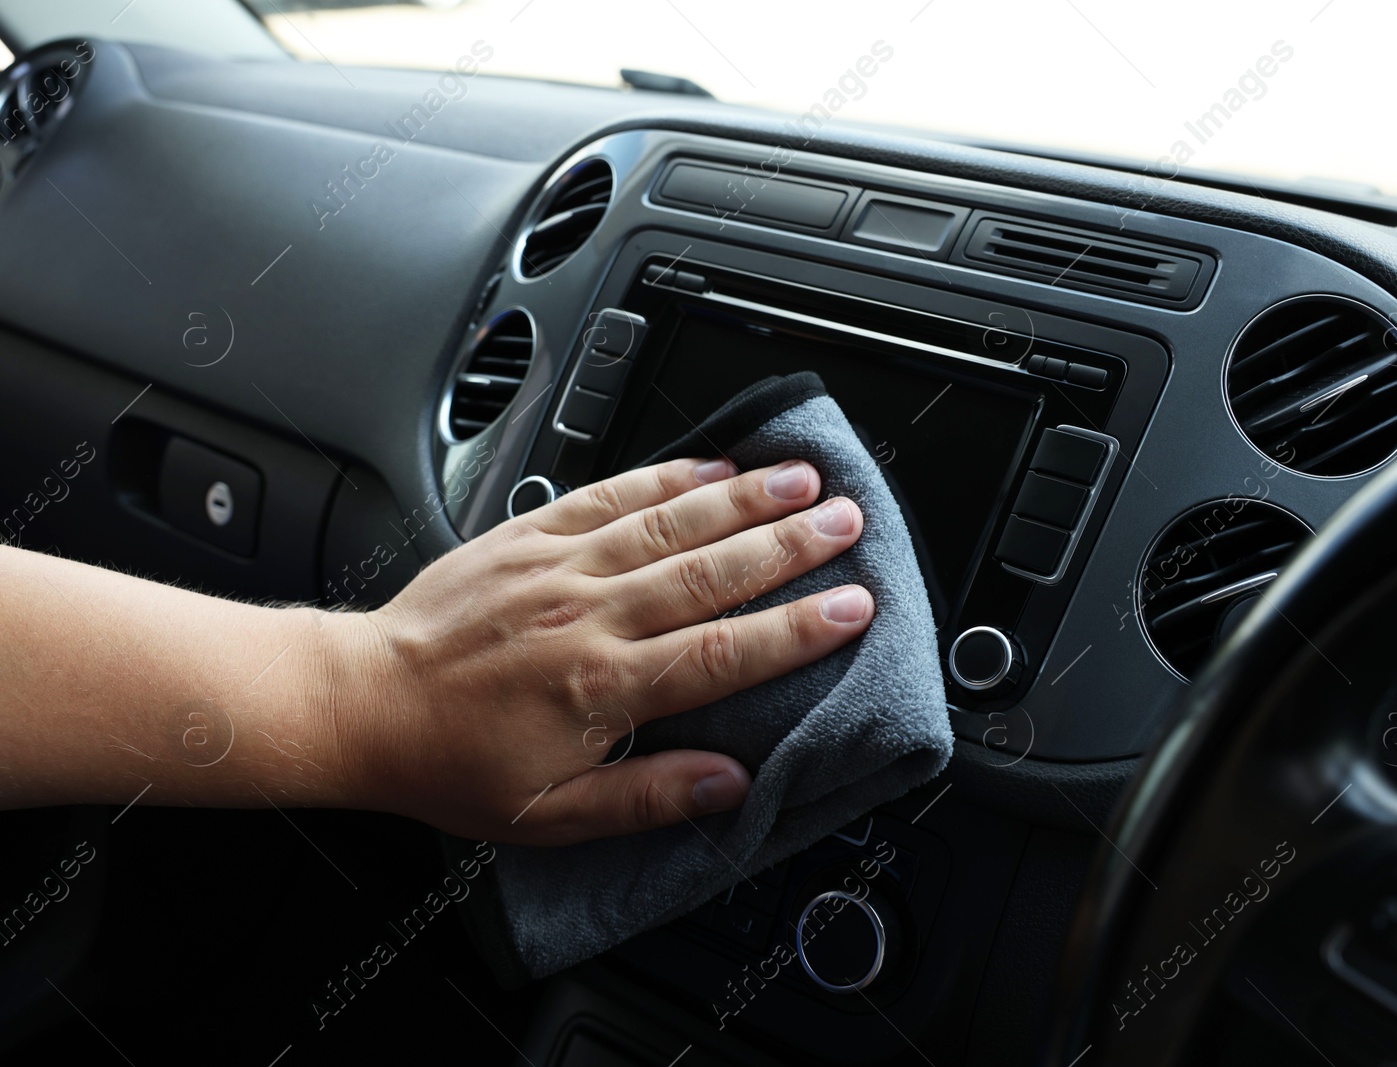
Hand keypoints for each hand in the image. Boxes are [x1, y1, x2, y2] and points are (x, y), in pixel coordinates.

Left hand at [329, 457, 873, 845]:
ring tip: (803, 477)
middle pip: (709, 572)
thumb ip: (646, 799)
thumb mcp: (549, 814)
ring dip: (742, 497)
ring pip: (668, 522)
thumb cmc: (450, 762)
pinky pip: (608, 493)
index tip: (852, 609)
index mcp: (600, 688)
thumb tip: (730, 786)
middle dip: (789, 545)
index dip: (796, 630)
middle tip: (849, 522)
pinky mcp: (528, 533)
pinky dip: (663, 475)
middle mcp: (588, 616)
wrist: (362, 701)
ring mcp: (558, 566)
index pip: (722, 653)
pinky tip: (710, 462)